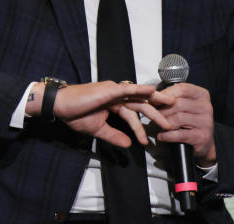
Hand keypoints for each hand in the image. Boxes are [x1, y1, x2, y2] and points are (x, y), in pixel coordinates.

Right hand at [53, 81, 173, 147]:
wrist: (61, 106)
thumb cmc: (76, 114)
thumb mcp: (98, 130)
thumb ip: (114, 136)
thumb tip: (128, 145)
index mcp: (114, 103)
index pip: (134, 114)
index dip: (143, 126)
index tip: (150, 140)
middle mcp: (117, 94)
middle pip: (141, 104)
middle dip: (158, 112)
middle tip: (173, 121)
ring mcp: (114, 90)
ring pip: (139, 97)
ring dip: (155, 102)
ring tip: (170, 107)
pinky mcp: (109, 89)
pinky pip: (128, 89)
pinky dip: (141, 89)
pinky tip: (152, 91)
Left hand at [154, 83, 215, 165]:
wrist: (203, 143)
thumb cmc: (190, 121)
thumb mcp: (184, 106)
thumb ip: (172, 99)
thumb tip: (153, 97)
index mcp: (202, 95)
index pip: (182, 89)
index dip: (165, 94)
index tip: (155, 100)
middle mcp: (206, 107)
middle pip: (177, 104)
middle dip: (162, 110)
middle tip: (154, 115)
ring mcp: (205, 122)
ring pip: (178, 118)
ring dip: (164, 123)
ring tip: (159, 125)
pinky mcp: (202, 137)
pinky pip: (179, 134)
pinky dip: (167, 135)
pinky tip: (162, 136)